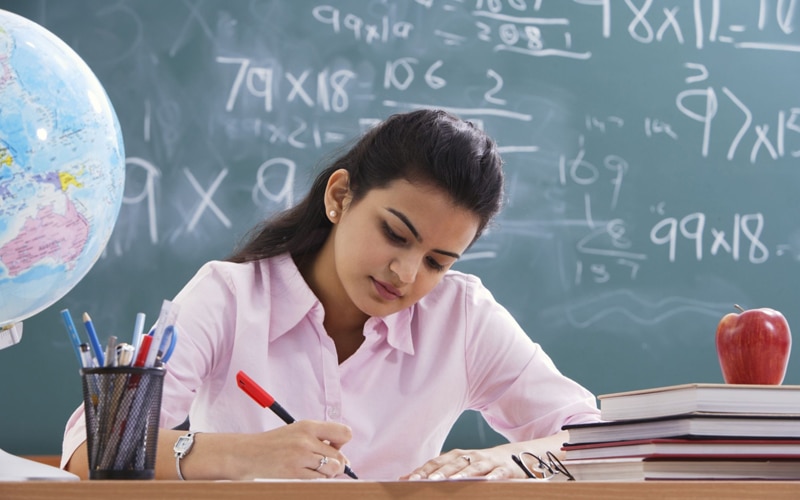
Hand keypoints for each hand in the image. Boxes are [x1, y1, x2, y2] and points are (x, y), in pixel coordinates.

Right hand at [230, 420, 352, 478]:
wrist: (248, 454)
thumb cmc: (275, 444)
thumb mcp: (297, 432)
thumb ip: (320, 439)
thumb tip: (345, 460)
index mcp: (308, 426)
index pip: (344, 433)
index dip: (343, 443)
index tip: (334, 446)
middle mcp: (306, 439)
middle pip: (339, 456)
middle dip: (336, 464)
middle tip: (322, 464)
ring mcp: (300, 456)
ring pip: (332, 469)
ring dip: (327, 474)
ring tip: (313, 470)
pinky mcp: (293, 472)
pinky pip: (318, 480)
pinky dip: (317, 480)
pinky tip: (305, 475)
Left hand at [400, 447, 520, 480]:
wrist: (513, 456)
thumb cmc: (480, 464)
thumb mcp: (459, 466)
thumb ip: (436, 471)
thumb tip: (405, 478)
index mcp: (458, 456)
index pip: (438, 462)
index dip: (424, 470)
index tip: (410, 480)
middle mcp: (471, 456)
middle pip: (454, 464)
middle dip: (440, 472)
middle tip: (428, 481)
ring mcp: (488, 462)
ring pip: (474, 467)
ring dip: (462, 473)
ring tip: (452, 481)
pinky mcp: (505, 469)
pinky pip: (499, 473)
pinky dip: (493, 476)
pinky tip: (487, 481)